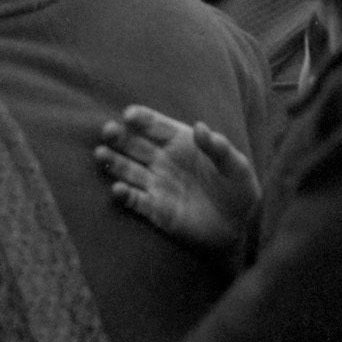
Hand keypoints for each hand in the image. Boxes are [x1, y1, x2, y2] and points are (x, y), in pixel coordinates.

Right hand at [93, 104, 260, 261]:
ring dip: (114, 162)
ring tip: (101, 155)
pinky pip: (135, 200)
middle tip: (109, 131)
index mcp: (182, 143)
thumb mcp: (236, 167)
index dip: (143, 119)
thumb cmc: (240, 190)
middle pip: (136, 145)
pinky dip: (124, 195)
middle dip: (120, 137)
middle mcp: (164, 160)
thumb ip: (218, 148)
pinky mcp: (156, 210)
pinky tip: (118, 189)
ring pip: (129, 170)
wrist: (239, 226)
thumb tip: (200, 127)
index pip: (157, 126)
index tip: (129, 114)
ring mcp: (158, 184)